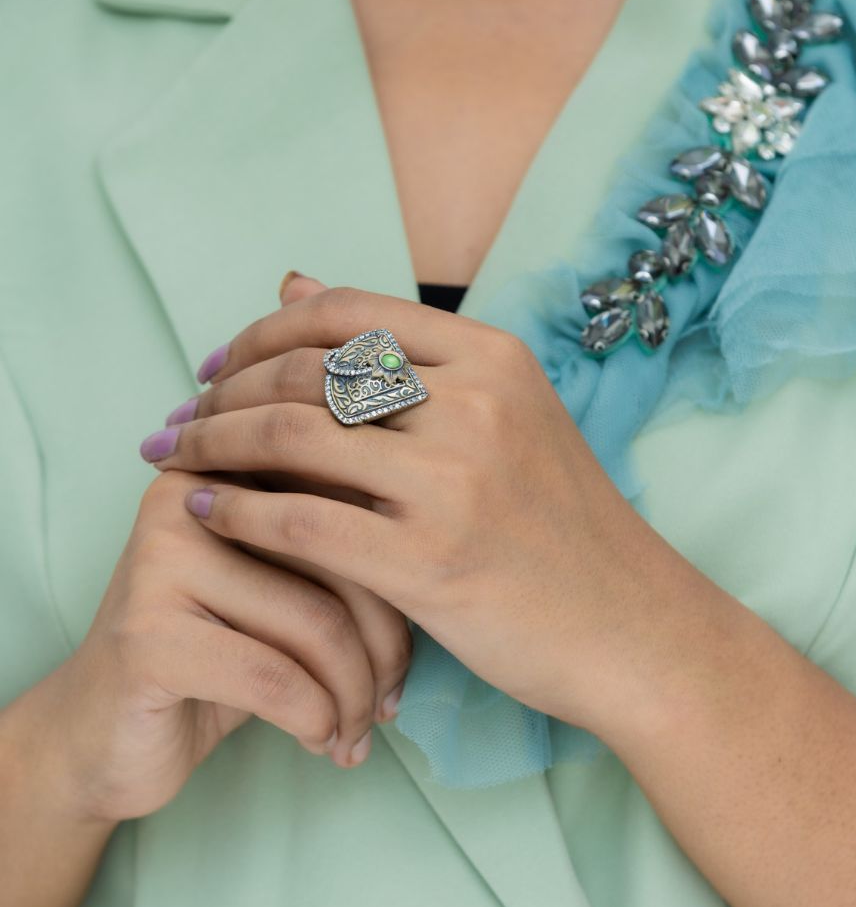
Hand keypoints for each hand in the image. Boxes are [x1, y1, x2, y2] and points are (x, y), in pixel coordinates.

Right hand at [43, 469, 410, 823]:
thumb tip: (445, 563)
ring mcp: (161, 560)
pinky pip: (274, 676)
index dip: (402, 572)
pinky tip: (323, 743)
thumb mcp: (288, 588)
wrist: (104, 734)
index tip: (421, 635)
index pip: (354, 493)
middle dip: (389, 641)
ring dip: (355, 694)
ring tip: (359, 731)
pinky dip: (317, 719)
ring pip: (317, 622)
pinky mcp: (146, 635)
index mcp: (236, 462)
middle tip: (395, 698)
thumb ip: (346, 549)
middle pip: (344, 553)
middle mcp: (193, 495)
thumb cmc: (223, 654)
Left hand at [140, 283, 689, 737]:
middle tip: (181, 416)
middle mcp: (475, 404)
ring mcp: (455, 482)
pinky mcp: (430, 562)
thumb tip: (291, 283)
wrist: (627, 623)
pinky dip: (235, 512)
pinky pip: (299, 521)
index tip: (217, 365)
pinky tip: (206, 513)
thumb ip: (401, 354)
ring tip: (177, 457)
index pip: (344, 314)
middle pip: (307, 369)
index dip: (262, 331)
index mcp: (493, 358)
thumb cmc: (559, 523)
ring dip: (213, 443)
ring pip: (290, 436)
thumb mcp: (504, 416)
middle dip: (221, 388)